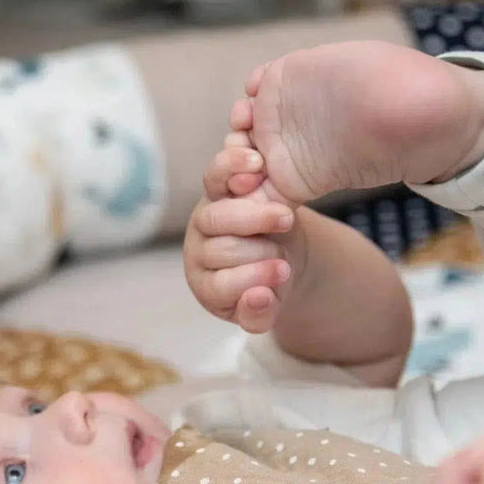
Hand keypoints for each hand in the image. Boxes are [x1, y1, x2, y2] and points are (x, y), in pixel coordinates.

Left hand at [183, 132, 299, 334]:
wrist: (279, 248)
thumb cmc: (271, 285)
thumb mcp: (268, 308)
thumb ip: (261, 313)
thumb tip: (258, 297)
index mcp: (207, 287)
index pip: (221, 285)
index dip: (252, 279)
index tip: (283, 272)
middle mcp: (198, 254)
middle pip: (221, 251)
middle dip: (258, 252)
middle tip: (285, 253)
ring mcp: (204, 219)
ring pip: (217, 217)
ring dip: (255, 217)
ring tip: (285, 219)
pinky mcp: (216, 189)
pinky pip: (216, 177)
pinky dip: (233, 170)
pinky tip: (258, 171)